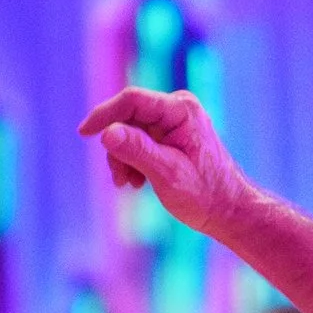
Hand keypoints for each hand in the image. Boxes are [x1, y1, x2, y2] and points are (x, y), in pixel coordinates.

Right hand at [77, 86, 246, 235]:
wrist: (229, 212)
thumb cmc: (206, 196)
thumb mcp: (168, 175)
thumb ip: (138, 151)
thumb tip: (108, 133)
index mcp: (181, 111)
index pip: (132, 101)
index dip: (105, 114)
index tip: (84, 132)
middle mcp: (178, 109)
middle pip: (129, 117)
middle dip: (118, 146)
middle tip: (119, 178)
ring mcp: (174, 122)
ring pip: (130, 131)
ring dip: (124, 157)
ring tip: (129, 184)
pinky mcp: (170, 135)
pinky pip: (140, 140)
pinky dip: (133, 160)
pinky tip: (137, 182)